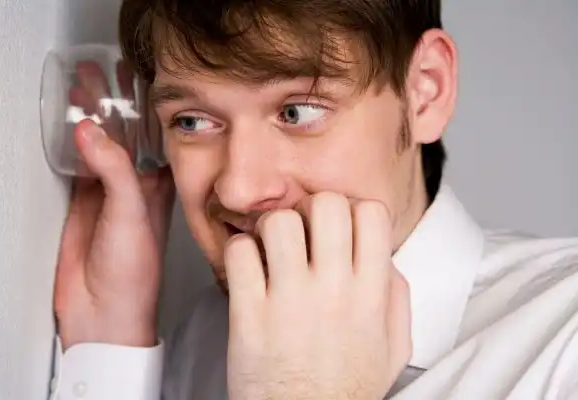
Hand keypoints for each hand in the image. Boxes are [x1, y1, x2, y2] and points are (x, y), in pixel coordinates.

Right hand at [53, 61, 174, 349]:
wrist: (103, 313)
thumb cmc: (135, 276)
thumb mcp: (131, 215)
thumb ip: (115, 171)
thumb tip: (92, 132)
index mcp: (160, 187)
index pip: (155, 136)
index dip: (146, 106)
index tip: (137, 78)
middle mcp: (137, 187)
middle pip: (125, 134)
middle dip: (114, 103)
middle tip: (100, 72)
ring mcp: (108, 193)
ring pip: (99, 145)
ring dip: (91, 117)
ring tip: (81, 87)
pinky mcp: (82, 203)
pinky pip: (77, 164)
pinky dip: (71, 142)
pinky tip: (68, 123)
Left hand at [225, 192, 410, 399]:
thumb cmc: (343, 389)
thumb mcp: (393, 349)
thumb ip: (396, 299)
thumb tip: (385, 259)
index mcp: (370, 295)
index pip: (371, 213)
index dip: (353, 210)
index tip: (339, 226)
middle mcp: (333, 291)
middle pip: (326, 204)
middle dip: (312, 207)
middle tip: (303, 229)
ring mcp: (289, 301)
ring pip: (279, 221)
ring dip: (272, 227)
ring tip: (271, 247)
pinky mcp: (250, 314)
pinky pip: (239, 253)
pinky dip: (239, 251)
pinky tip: (247, 268)